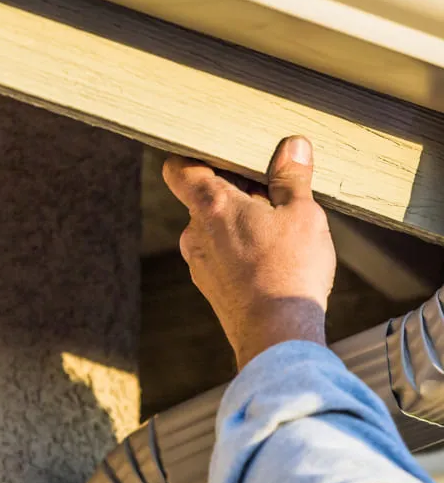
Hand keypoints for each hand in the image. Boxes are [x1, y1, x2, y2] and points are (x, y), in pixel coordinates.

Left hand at [163, 136, 335, 369]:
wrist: (277, 335)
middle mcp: (195, 233)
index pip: (180, 168)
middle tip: (272, 196)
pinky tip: (271, 261)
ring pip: (215, 230)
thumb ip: (292, 177)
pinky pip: (220, 257)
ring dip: (240, 224)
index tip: (220, 156)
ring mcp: (199, 264)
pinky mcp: (210, 288)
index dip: (194, 156)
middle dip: (235, 193)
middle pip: (205, 198)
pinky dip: (239, 252)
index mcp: (212, 205)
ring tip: (278, 232)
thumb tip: (293, 146)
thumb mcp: (302, 213)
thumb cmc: (289, 271)